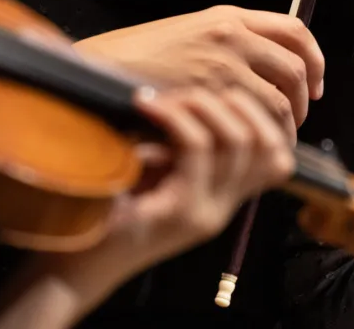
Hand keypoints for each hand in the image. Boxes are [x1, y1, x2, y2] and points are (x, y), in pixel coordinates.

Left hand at [0, 86, 294, 328]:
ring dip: (203, 104)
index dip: (260, 114)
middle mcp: (222, 208)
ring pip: (237, 140)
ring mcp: (205, 212)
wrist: (76, 265)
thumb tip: (193, 88)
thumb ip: (182, 145)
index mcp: (222, 199)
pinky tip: (147, 105)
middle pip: (266, 142)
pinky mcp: (178, 212)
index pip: (277, 155)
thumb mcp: (156, 173)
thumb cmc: (107, 210)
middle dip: (234, 101)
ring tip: (167, 98)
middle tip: (189, 91)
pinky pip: (197, 149)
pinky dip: (175, 117)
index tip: (216, 90)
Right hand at [73, 6, 324, 129]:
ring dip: (286, 125)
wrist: (96, 70)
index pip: (295, 30)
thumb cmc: (134, 60)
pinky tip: (256, 149)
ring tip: (275, 141)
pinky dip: (265, 137)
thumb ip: (224, 46)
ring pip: (281, 99)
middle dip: (304, 99)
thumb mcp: (185, 35)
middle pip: (296, 68)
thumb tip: (263, 72)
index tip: (315, 83)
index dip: (315, 59)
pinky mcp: (209, 95)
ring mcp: (221, 64)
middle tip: (297, 120)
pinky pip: (256, 120)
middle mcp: (230, 35)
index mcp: (227, 17)